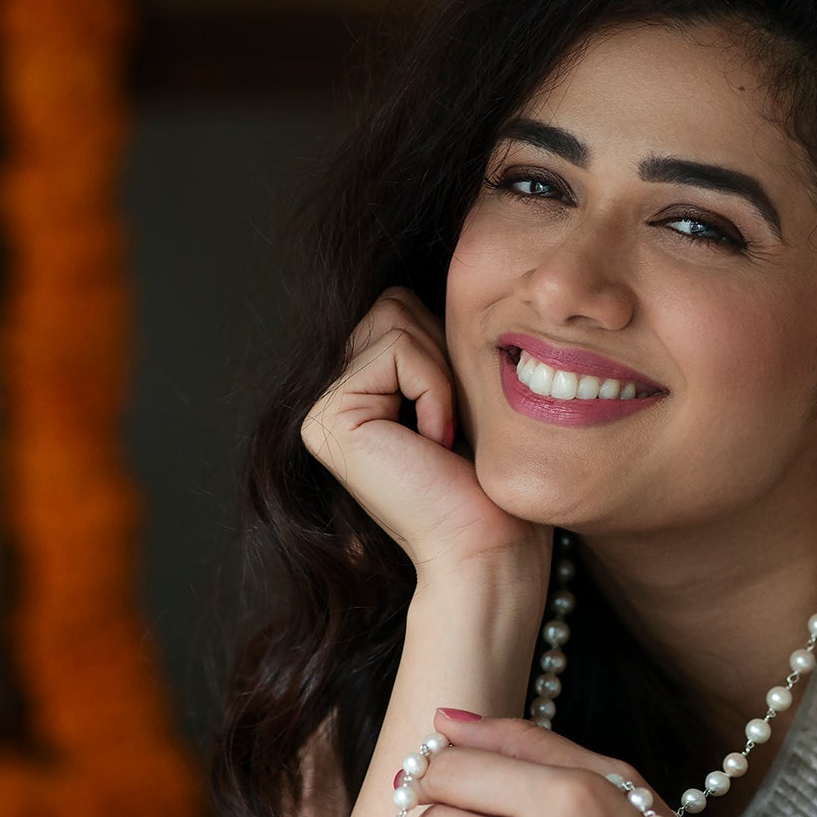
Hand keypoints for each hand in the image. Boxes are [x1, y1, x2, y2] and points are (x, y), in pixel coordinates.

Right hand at [301, 287, 546, 588]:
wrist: (490, 549)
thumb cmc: (494, 486)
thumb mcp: (468, 395)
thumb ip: (437, 341)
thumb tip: (449, 266)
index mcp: (361, 391)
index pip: (404, 308)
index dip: (449, 349)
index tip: (461, 420)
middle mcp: (332, 397)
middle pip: (395, 303)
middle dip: (443, 354)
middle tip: (454, 428)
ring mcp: (322, 408)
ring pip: (395, 316)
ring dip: (442, 372)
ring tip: (443, 437)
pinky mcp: (327, 418)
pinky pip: (398, 349)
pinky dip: (435, 389)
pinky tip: (434, 444)